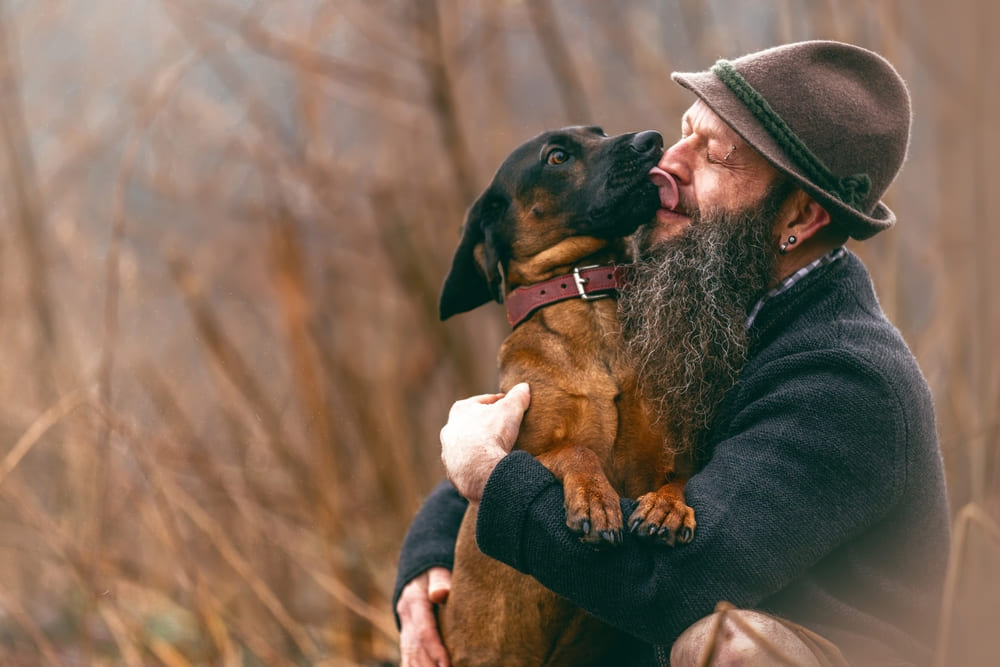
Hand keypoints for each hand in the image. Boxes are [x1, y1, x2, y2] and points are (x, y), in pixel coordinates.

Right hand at [397, 567, 451, 666]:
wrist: (419, 571)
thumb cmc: (435, 570)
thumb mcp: (437, 569)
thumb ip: (440, 579)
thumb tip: (441, 594)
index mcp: (414, 600)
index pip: (424, 630)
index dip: (435, 649)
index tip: (447, 665)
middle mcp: (406, 617)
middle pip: (416, 649)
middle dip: (429, 666)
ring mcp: (404, 628)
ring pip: (410, 656)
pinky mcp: (407, 636)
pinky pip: (407, 657)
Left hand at [440, 383, 530, 502]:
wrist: (480, 469)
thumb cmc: (492, 434)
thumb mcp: (510, 409)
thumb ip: (517, 397)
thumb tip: (524, 387)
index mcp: (460, 410)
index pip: (482, 402)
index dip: (498, 402)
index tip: (509, 404)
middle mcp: (449, 430)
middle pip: (472, 424)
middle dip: (486, 425)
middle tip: (503, 428)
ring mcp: (449, 452)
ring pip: (466, 446)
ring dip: (479, 447)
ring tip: (496, 449)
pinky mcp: (452, 472)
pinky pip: (467, 466)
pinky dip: (477, 465)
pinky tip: (488, 466)